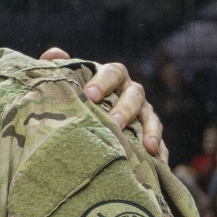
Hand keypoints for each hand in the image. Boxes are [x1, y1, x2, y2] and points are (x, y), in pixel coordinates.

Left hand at [40, 48, 165, 159]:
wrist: (84, 123)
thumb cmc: (73, 99)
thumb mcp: (65, 83)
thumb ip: (57, 67)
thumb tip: (55, 54)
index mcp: (111, 77)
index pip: (112, 73)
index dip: (102, 82)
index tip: (89, 95)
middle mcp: (129, 92)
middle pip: (134, 95)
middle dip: (125, 108)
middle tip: (115, 122)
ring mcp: (143, 112)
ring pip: (150, 117)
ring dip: (150, 130)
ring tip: (147, 147)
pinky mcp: (149, 134)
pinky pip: (160, 142)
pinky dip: (161, 152)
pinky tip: (158, 162)